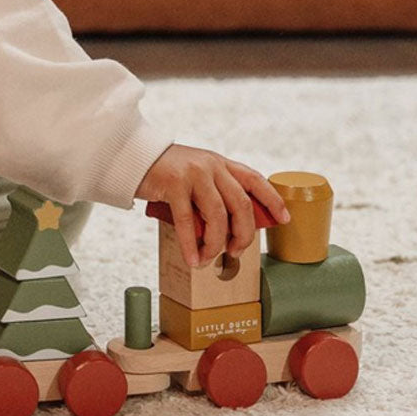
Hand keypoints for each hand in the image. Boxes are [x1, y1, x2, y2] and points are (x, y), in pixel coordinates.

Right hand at [135, 143, 290, 267]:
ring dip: (216, 243)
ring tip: (209, 259)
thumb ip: (211, 192)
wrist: (131, 157)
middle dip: (243, 234)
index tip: (284, 219)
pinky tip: (192, 258)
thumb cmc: (162, 172)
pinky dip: (191, 244)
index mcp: (220, 163)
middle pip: (241, 204)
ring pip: (218, 215)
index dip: (273, 200)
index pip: (255, 180)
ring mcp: (194, 174)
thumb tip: (224, 228)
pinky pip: (188, 221)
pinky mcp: (174, 184)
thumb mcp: (194, 175)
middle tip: (236, 251)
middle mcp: (211, 166)